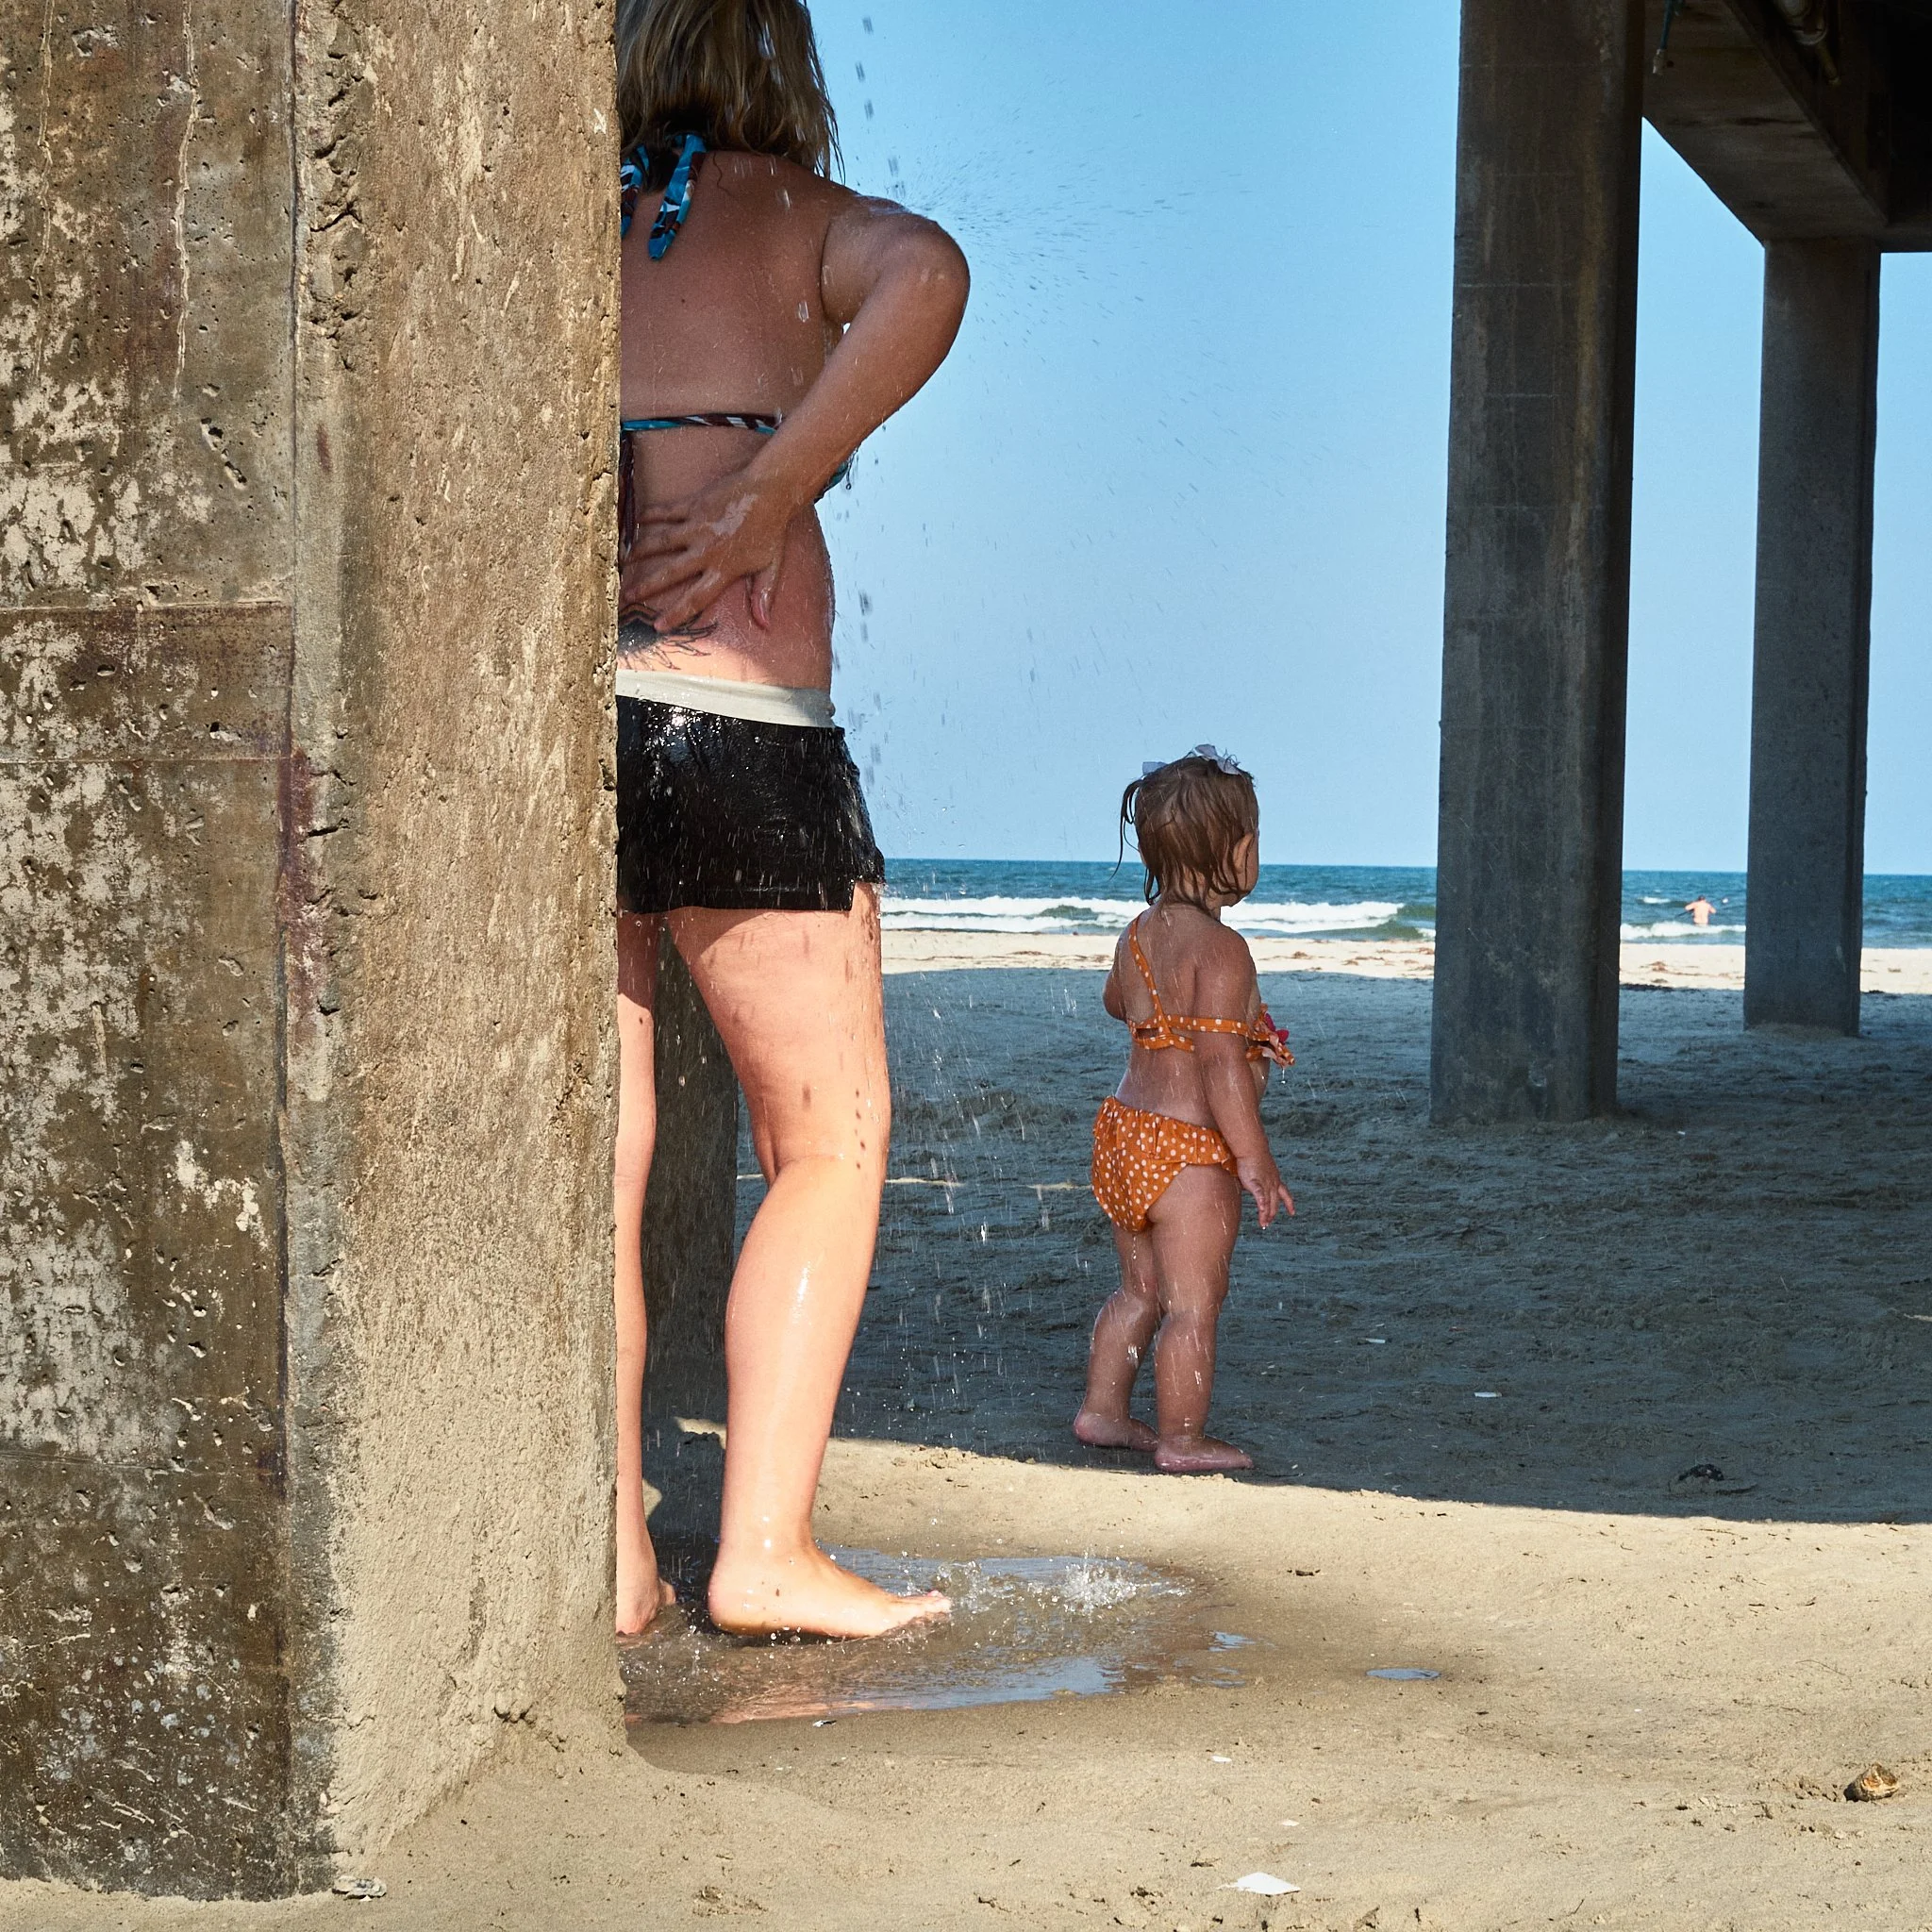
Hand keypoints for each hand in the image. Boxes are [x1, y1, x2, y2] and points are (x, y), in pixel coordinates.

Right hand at [621, 461, 801, 631]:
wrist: (770, 491)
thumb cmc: (772, 531)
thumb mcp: (771, 566)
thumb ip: (763, 595)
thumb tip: (765, 625)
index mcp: (723, 568)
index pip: (696, 598)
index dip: (676, 613)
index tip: (658, 626)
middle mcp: (705, 550)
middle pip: (670, 573)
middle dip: (646, 586)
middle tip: (625, 596)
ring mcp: (697, 526)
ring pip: (662, 542)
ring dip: (640, 551)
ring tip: (622, 560)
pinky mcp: (694, 506)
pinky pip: (667, 512)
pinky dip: (651, 515)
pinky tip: (636, 521)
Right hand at [1236, 1154, 1294, 1228]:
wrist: (1252, 1147)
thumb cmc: (1254, 1155)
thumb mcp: (1262, 1169)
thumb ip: (1259, 1178)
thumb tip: (1254, 1181)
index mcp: (1276, 1180)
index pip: (1286, 1194)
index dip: (1289, 1204)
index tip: (1293, 1213)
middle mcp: (1273, 1184)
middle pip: (1275, 1203)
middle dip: (1272, 1214)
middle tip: (1267, 1223)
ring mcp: (1266, 1184)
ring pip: (1268, 1203)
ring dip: (1266, 1214)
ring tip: (1264, 1223)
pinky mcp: (1256, 1184)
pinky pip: (1260, 1197)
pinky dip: (1262, 1205)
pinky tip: (1262, 1211)